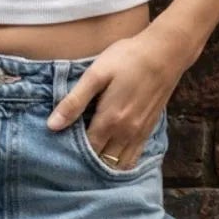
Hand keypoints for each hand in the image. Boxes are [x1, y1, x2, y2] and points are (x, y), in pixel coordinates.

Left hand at [44, 33, 176, 166]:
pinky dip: (121, 163)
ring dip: (104, 165)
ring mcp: (140, 133)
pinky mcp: (149, 129)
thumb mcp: (96, 74)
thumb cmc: (127, 59)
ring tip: (89, 159)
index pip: (86, 152)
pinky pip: (134, 158)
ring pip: (119, 164)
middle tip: (70, 157)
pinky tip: (111, 156)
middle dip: (86, 163)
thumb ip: (74, 101)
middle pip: (102, 162)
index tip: (60, 150)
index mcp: (109, 121)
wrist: (166, 52)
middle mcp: (126, 133)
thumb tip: (52, 126)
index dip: (71, 154)